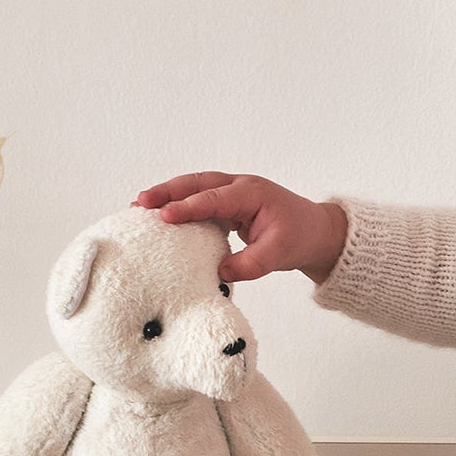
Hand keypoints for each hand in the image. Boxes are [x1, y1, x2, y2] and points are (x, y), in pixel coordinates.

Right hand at [134, 172, 348, 285]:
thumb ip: (250, 264)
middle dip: (169, 191)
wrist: (316, 231)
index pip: (214, 198)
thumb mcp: (279, 254)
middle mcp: (239, 186)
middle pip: (198, 183)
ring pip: (196, 188)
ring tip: (140, 206)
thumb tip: (219, 273)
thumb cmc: (299, 236)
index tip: (164, 216)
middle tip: (140, 201)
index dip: (189, 207)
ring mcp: (233, 193)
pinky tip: (161, 216)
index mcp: (251, 193)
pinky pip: (200, 200)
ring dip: (169, 195)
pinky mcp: (229, 204)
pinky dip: (180, 204)